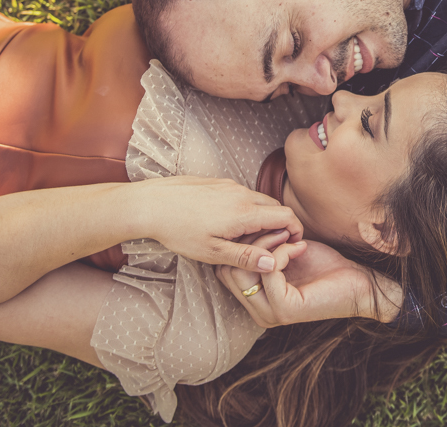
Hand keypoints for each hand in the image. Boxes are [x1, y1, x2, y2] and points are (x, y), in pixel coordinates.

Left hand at [132, 177, 302, 272]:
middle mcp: (241, 194)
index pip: (286, 216)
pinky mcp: (217, 182)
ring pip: (258, 200)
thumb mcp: (213, 252)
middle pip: (275, 206)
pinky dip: (246, 208)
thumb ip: (246, 257)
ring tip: (246, 238)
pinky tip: (227, 224)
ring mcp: (229, 185)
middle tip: (270, 246)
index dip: (296, 230)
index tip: (293, 244)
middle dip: (281, 225)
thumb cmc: (179, 230)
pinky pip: (242, 195)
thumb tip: (274, 263)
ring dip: (262, 217)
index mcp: (245, 212)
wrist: (150, 204)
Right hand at [215, 234, 403, 326]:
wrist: (359, 283)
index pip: (225, 270)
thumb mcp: (285, 254)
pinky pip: (269, 271)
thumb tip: (240, 226)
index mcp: (255, 301)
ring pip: (243, 270)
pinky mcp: (285, 310)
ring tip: (289, 236)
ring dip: (265, 244)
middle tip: (278, 230)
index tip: (267, 227)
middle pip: (228, 269)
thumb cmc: (325, 266)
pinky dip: (283, 251)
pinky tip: (301, 247)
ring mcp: (269, 314)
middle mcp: (258, 312)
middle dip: (250, 241)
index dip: (242, 243)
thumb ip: (262, 247)